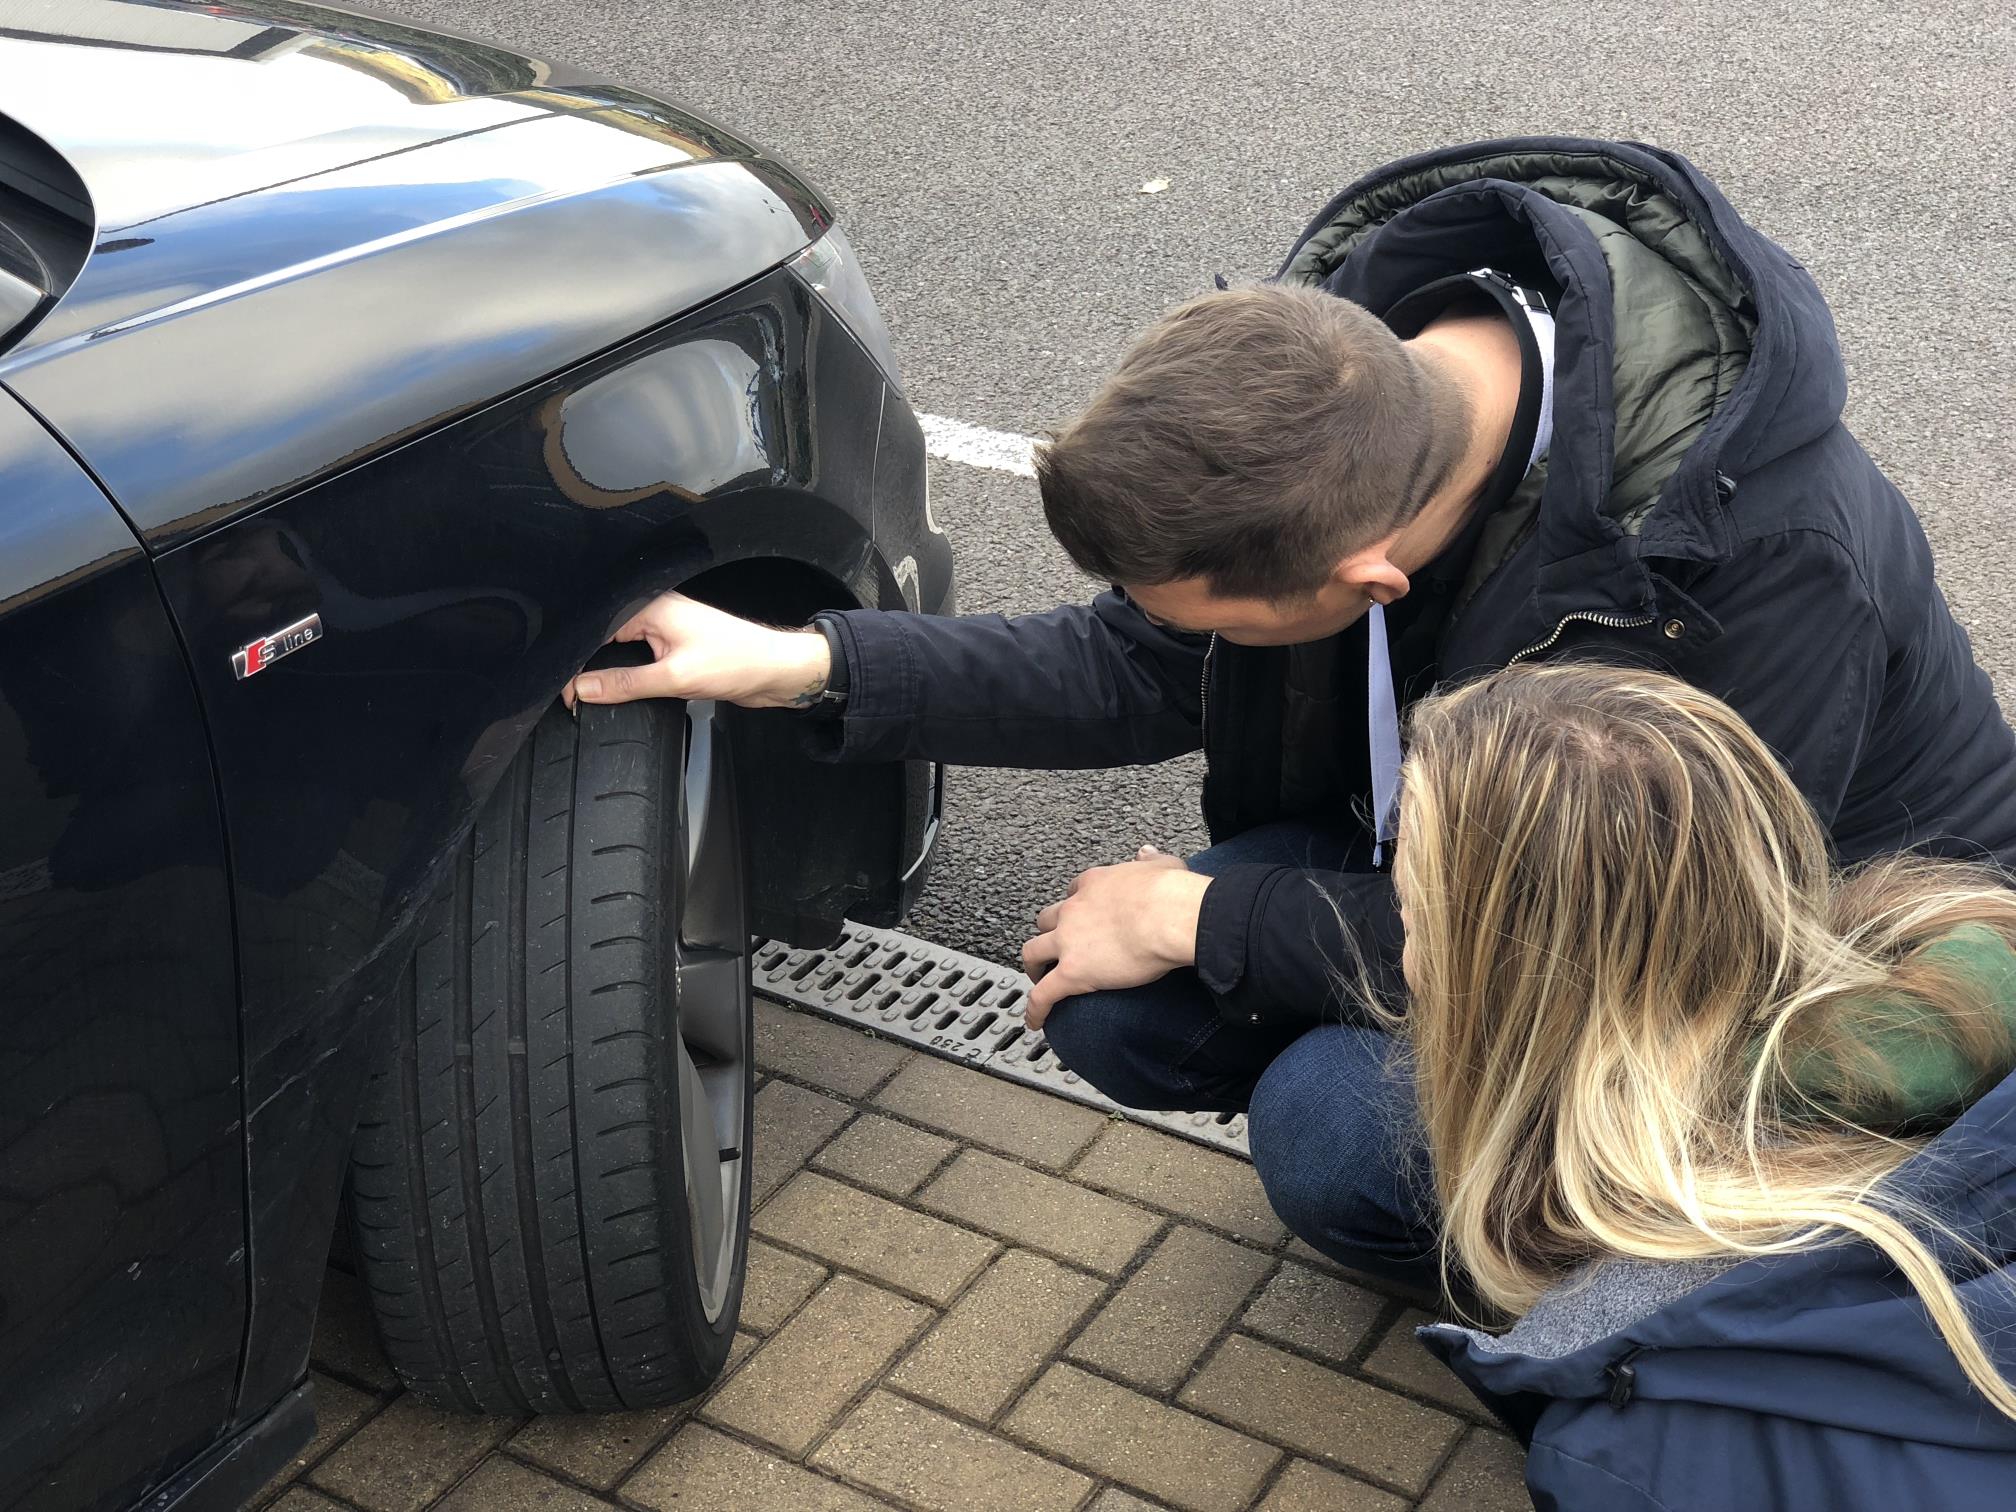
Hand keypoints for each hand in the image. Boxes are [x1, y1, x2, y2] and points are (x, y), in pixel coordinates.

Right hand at [564, 592, 831, 709]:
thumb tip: (583, 689)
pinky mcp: (674, 645)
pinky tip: (617, 688)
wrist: (776, 671)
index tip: (565, 690)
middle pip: (604, 635)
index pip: (596, 628)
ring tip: (586, 693)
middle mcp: (654, 610)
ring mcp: (665, 627)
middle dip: (586, 664)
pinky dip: (627, 673)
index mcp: (650, 606)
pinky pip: (638, 657)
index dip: (576, 659)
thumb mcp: (675, 677)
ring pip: (620, 647)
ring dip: (607, 670)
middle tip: (572, 696)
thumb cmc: (737, 662)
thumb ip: (626, 684)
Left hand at [1021, 846, 1210, 1028]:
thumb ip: (1151, 860)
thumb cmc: (1171, 893)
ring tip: (1038, 979)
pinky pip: (1043, 994)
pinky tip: (1035, 1021)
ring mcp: (1069, 942)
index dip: (1075, 905)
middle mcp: (1074, 910)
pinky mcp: (1072, 973)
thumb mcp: (1163, 865)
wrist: (1170, 917)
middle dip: (1048, 932)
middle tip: (1056, 946)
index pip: (1074, 891)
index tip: (1081, 914)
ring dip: (1033, 966)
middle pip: (1047, 920)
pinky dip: (1036, 1008)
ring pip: (1034, 952)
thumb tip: (1146, 852)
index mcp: (1094, 884)